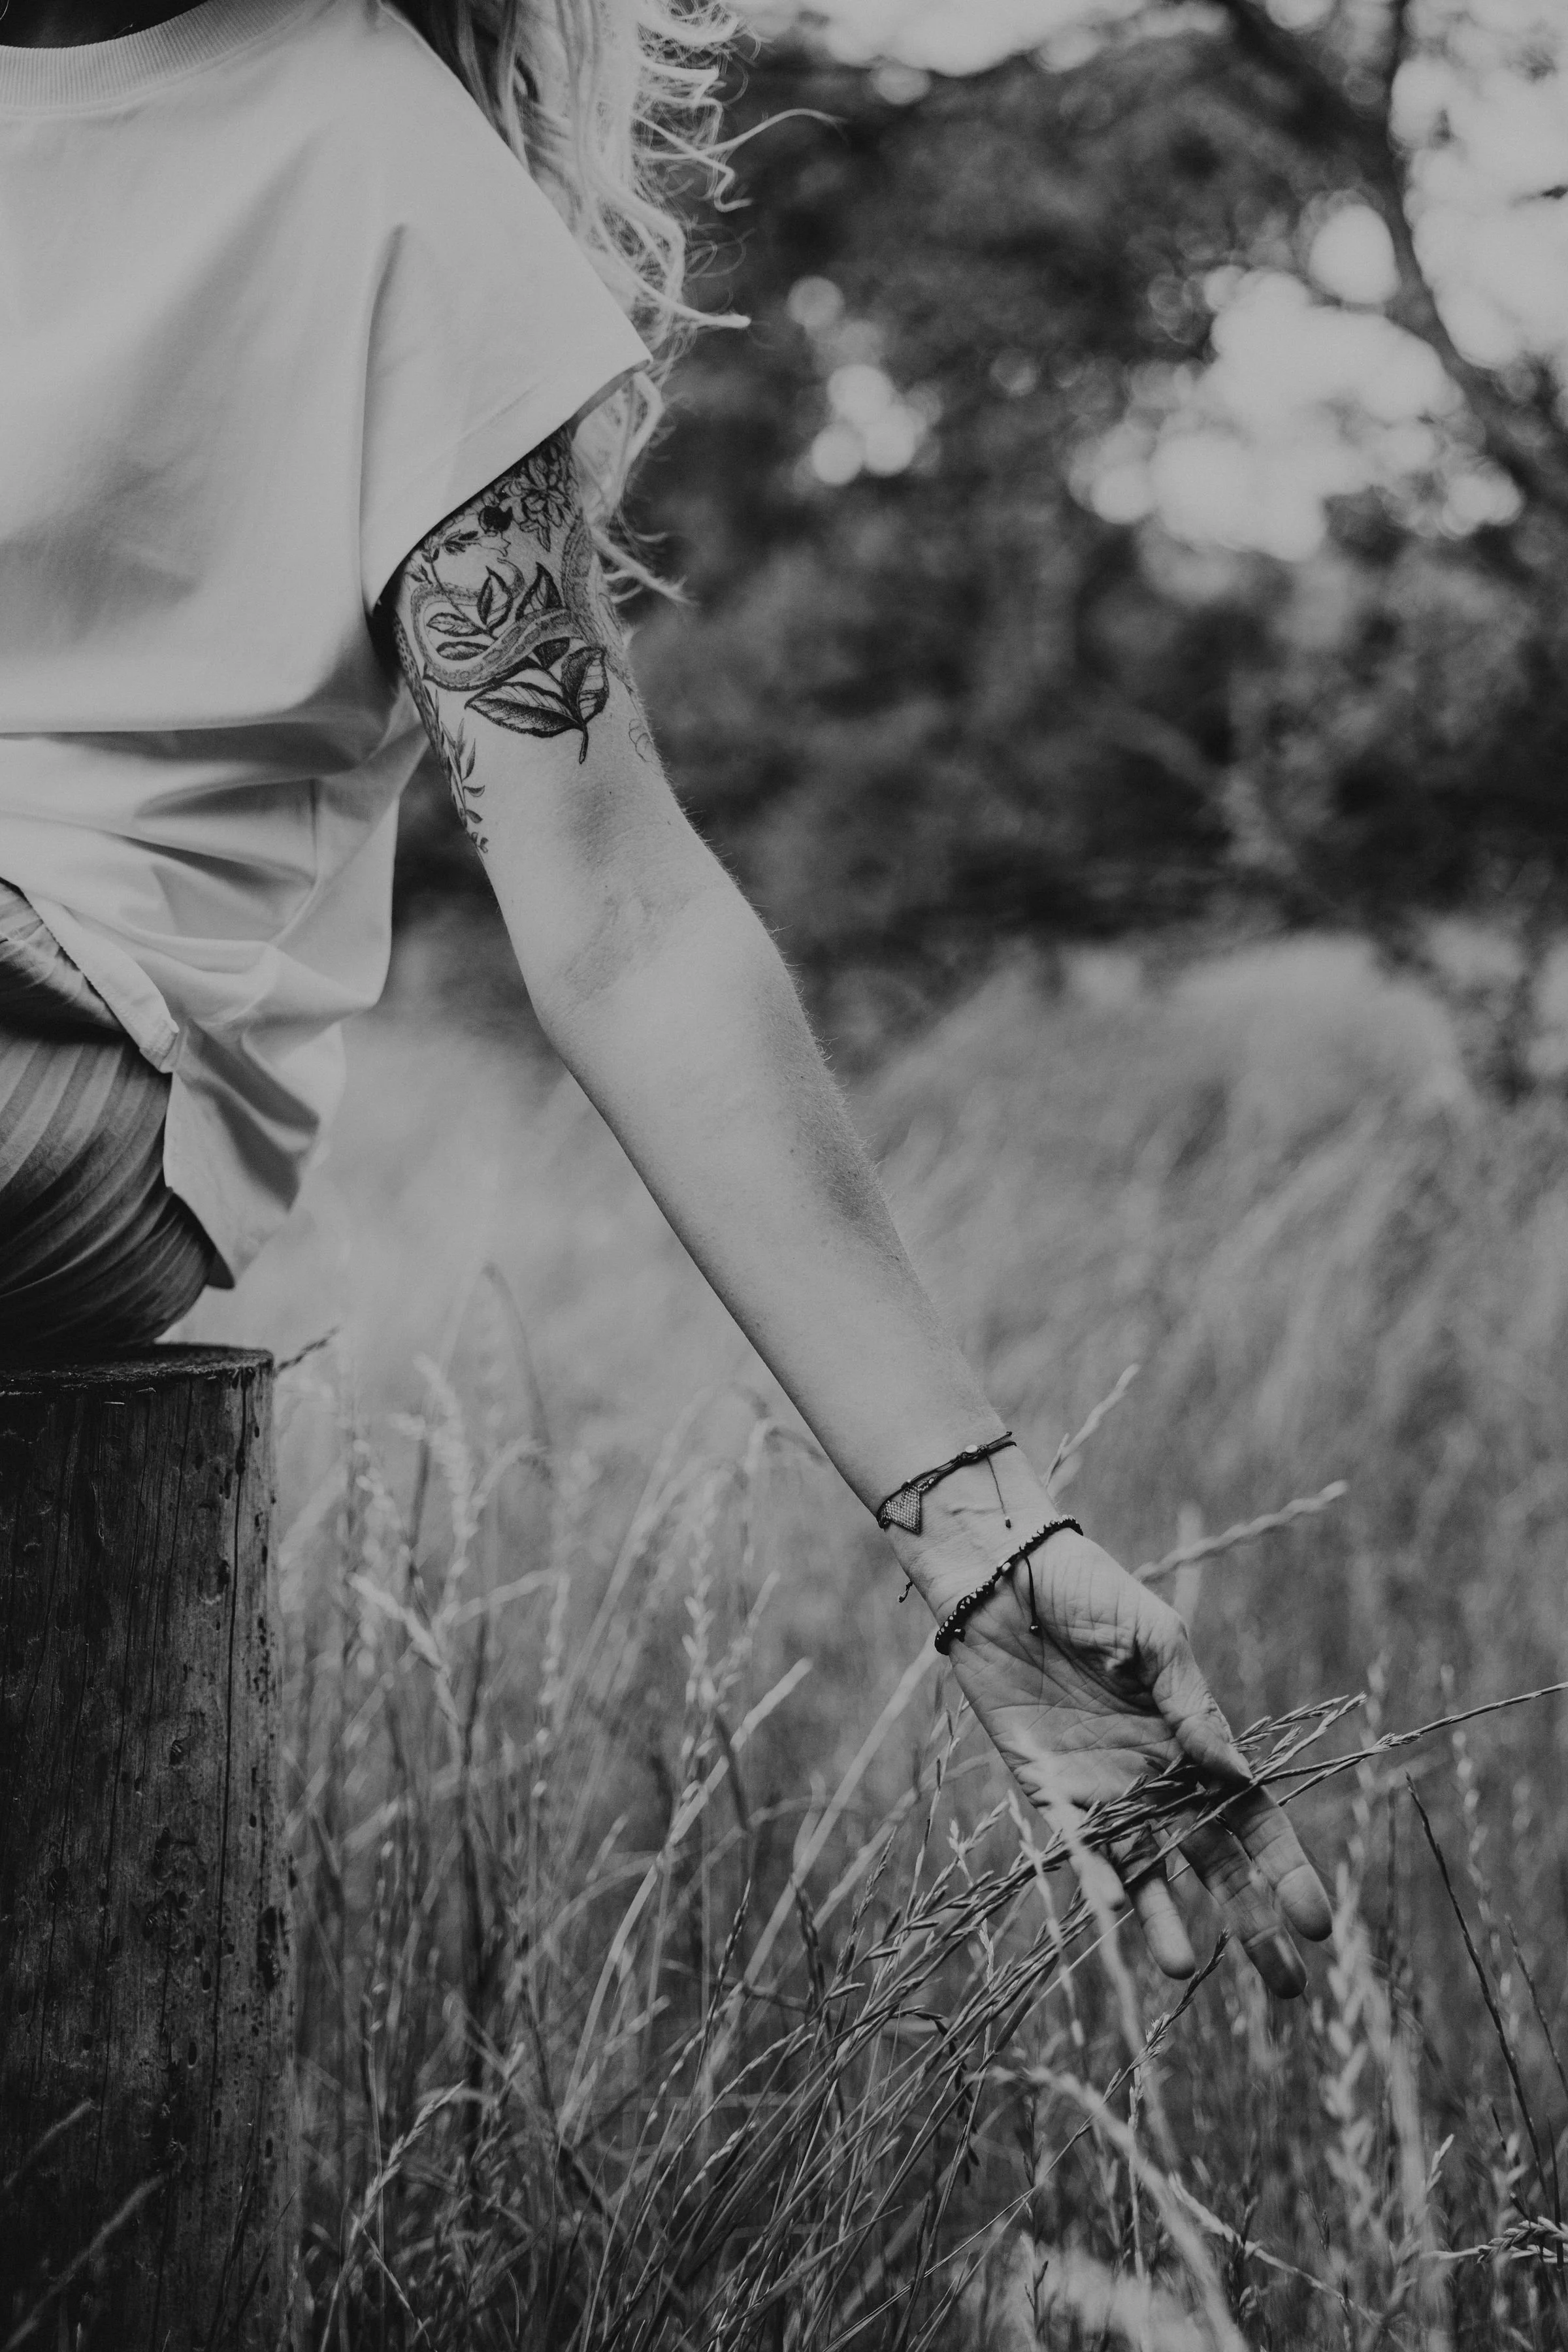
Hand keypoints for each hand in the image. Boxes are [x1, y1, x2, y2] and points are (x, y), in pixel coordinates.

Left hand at [896, 1480, 1331, 1994]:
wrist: (999, 1573)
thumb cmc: (1086, 1588)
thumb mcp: (1155, 1636)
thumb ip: (1193, 1706)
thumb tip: (1240, 1774)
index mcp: (1191, 1739)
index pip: (1251, 1817)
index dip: (1285, 1870)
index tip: (1317, 1923)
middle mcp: (1153, 1776)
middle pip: (1211, 1861)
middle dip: (1249, 1921)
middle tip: (1287, 1988)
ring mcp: (1101, 1787)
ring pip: (1144, 1869)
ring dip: (1164, 1918)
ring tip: (1183, 1968)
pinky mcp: (1045, 1785)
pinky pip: (1075, 1842)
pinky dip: (1093, 1877)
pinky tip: (1116, 1915)